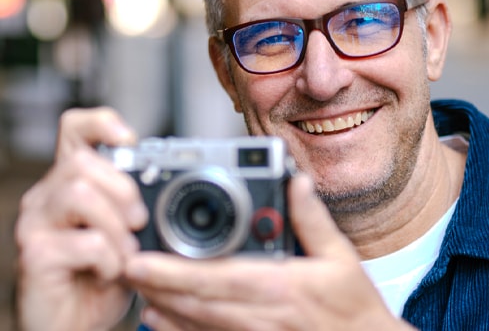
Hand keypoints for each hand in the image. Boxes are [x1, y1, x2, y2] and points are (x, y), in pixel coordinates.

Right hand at [14, 107, 147, 330]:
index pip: (74, 129)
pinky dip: (109, 257)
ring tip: (126, 251)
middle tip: (138, 222)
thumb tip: (172, 179)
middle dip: (123, 190)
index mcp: (71, 182)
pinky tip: (111, 272)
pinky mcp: (34, 256)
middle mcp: (47, 197)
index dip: (101, 123)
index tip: (130, 140)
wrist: (78, 325)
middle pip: (82, 162)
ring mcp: (36, 225)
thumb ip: (136, 202)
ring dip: (116, 226)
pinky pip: (83, 241)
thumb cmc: (104, 275)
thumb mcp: (128, 231)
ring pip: (80, 194)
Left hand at [125, 173, 415, 330]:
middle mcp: (257, 316)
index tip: (142, 260)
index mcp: (276, 287)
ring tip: (137, 289)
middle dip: (155, 286)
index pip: (213, 278)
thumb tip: (296, 182)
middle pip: (193, 302)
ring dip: (161, 309)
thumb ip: (313, 218)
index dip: (171, 271)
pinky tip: (162, 321)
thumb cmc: (352, 310)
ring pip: (194, 325)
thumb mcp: (341, 258)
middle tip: (125, 268)